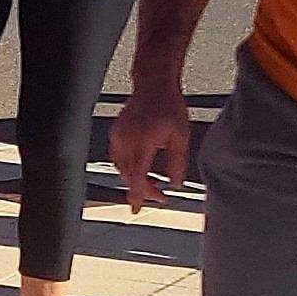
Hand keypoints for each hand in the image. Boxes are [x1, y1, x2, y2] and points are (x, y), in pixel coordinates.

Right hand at [112, 85, 192, 211]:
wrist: (153, 85)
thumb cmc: (168, 106)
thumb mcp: (180, 136)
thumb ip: (178, 163)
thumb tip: (175, 183)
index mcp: (144, 143)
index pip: (138, 177)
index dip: (137, 195)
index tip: (136, 209)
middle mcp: (127, 141)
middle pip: (129, 176)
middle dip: (142, 190)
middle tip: (158, 196)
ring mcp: (119, 137)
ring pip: (122, 168)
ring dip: (135, 179)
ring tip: (152, 182)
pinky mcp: (116, 133)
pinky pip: (118, 158)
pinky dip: (128, 167)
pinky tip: (141, 167)